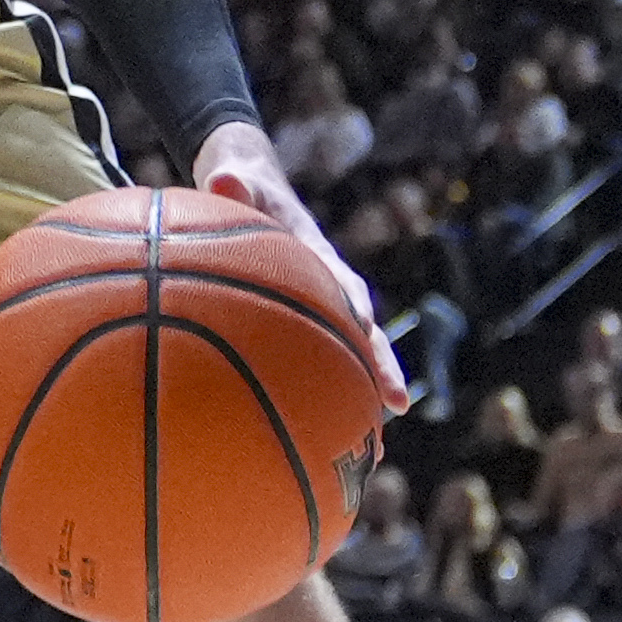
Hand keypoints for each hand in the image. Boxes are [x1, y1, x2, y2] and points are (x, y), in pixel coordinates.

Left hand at [194, 123, 414, 415]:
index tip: (366, 331)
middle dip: (380, 365)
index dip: (355, 306)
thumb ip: (233, 181)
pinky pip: (307, 362)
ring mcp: (315, 305)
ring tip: (374, 446)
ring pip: (344, 355)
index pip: (343, 282)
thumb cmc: (241, 179)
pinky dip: (311, 396)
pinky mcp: (293, 322)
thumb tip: (224, 179)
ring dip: (358, 392)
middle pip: (362, 329)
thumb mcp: (236, 175)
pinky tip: (307, 441)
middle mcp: (325, 284)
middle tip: (397, 404)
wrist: (243, 178)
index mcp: (315, 252)